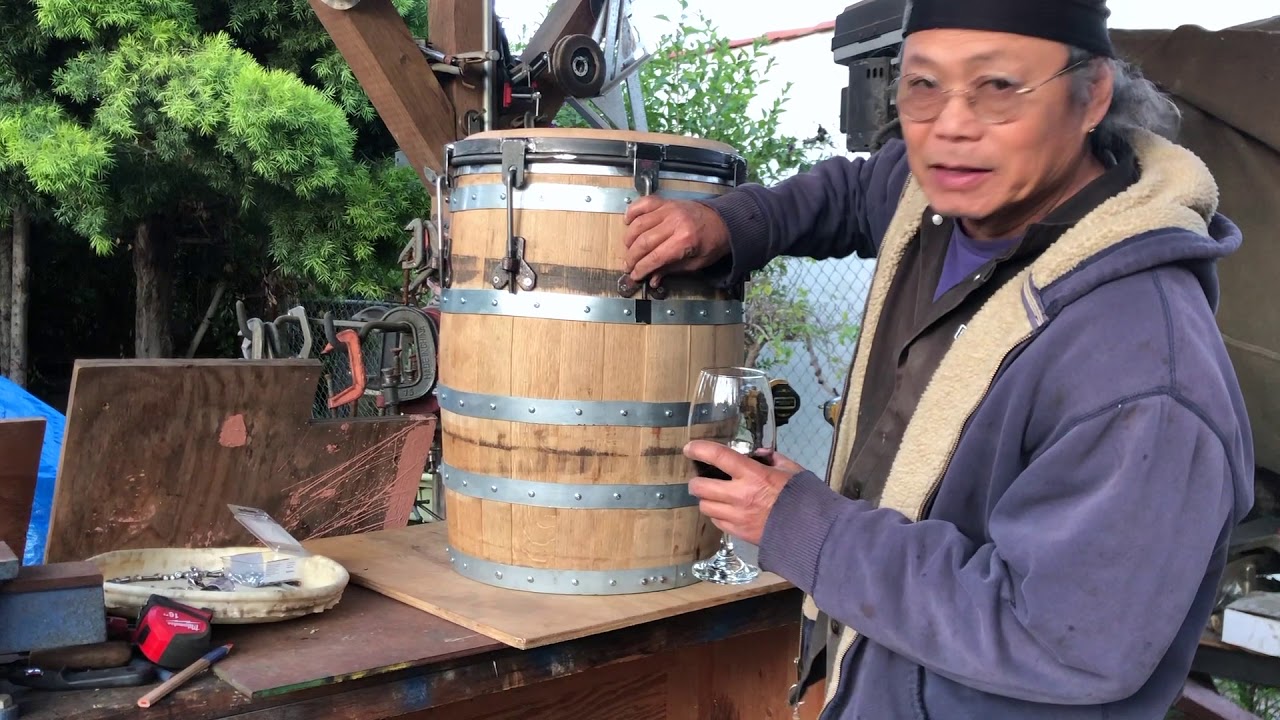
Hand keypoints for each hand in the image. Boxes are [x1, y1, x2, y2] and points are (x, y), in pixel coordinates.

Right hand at [622, 197, 730, 285]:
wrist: (726, 221)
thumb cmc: (713, 242)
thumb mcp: (696, 263)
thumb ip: (672, 270)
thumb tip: (653, 279)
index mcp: (685, 240)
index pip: (654, 257)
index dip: (641, 269)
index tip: (634, 276)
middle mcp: (675, 223)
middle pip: (643, 242)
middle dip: (632, 257)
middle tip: (628, 266)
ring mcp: (669, 210)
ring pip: (639, 224)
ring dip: (629, 239)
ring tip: (629, 250)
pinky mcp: (667, 202)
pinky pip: (644, 204)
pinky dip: (633, 212)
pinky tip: (628, 222)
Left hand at [685, 440, 806, 545]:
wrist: (811, 531)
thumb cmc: (803, 497)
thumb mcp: (792, 470)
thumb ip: (773, 458)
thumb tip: (759, 453)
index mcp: (753, 475)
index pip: (719, 457)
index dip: (700, 449)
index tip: (690, 448)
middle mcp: (740, 495)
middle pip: (700, 487)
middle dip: (696, 482)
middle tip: (700, 479)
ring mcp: (737, 516)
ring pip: (705, 506)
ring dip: (706, 499)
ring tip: (713, 497)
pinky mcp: (738, 533)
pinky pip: (717, 522)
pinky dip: (717, 515)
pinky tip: (725, 511)